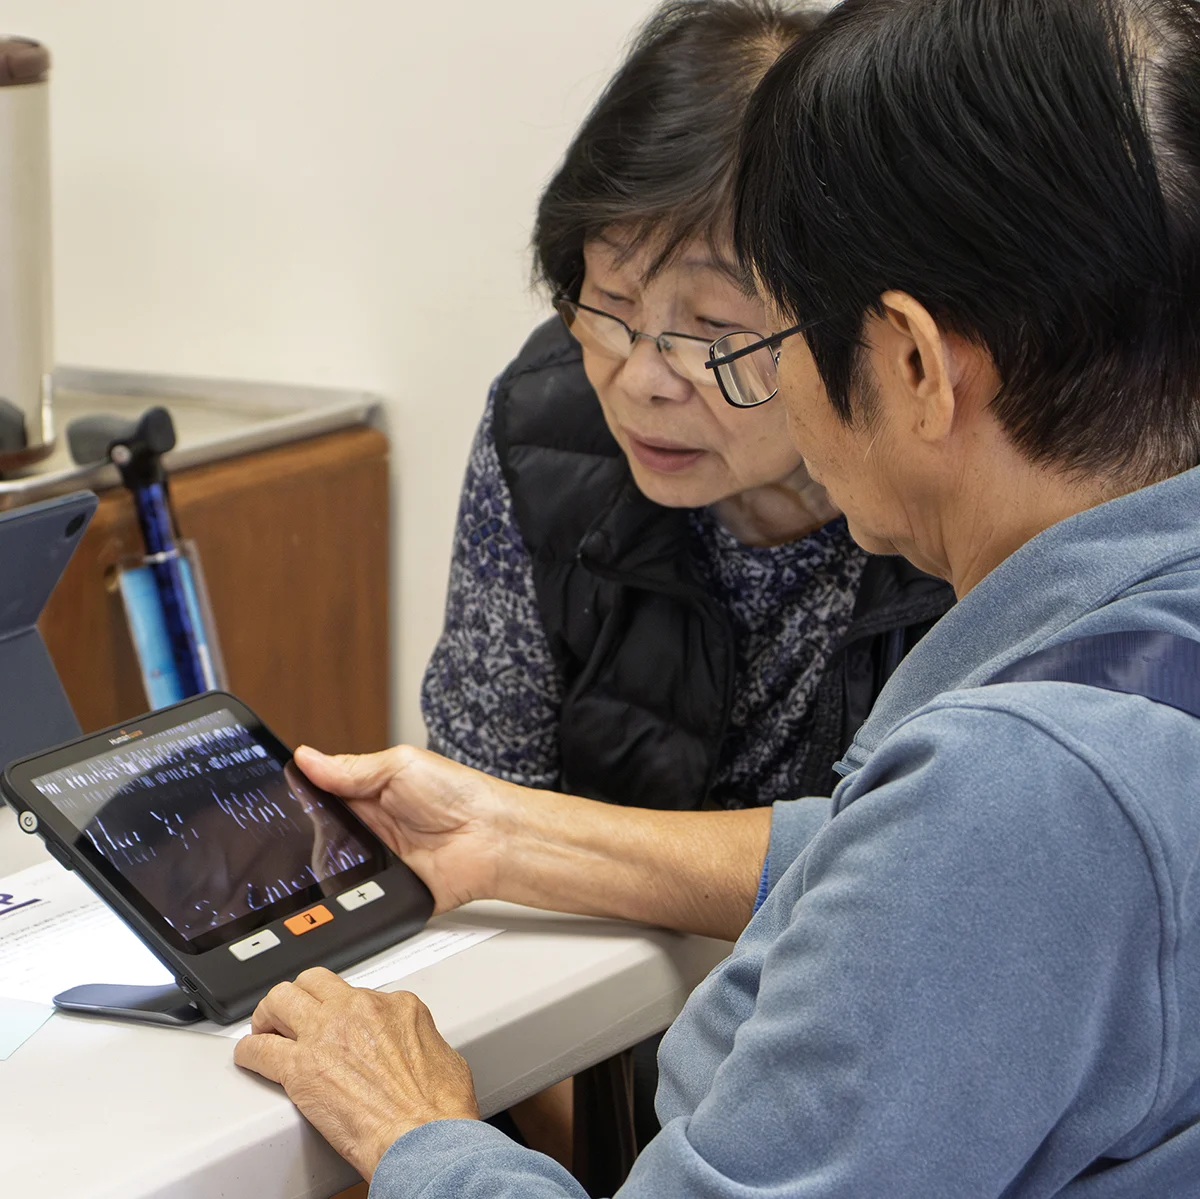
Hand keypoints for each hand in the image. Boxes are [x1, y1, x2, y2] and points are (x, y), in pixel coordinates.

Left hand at [234, 968, 479, 1179]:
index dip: (344, 1011)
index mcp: (396, 1005)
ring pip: (281, 999)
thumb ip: (419, 1038)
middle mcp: (359, 1010)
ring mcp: (327, 1034)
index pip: (358, 993)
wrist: (424, 1137)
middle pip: (314, 981)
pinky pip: (260, 1049)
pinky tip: (248, 1057)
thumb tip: (412, 1048)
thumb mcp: (443, 1054)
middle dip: (301, 996)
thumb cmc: (439, 1109)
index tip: (338, 1025)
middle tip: (291, 1014)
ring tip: (265, 1028)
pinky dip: (249, 1052)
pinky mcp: (301, 1068)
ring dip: (270, 1014)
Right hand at [295, 744, 520, 912]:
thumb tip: (307, 757)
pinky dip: (343, 895)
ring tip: (329, 854)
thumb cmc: (459, 794)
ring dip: (323, 865)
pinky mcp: (384, 893)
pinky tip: (344, 883)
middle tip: (294, 831)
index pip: (319, 798)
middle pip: (317, 836)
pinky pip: (352, 899)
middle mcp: (367, 829)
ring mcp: (374, 862)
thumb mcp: (401, 766)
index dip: (298, 800)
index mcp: (367, 794)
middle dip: (305, 835)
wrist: (493, 838)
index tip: (276, 798)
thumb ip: (351, 768)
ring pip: (328, 870)